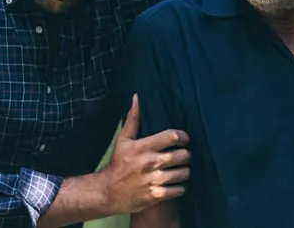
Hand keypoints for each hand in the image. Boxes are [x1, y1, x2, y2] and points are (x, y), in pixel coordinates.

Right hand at [100, 94, 190, 213]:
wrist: (107, 192)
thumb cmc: (118, 164)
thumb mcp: (123, 140)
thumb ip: (133, 119)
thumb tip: (137, 97)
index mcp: (143, 147)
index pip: (172, 137)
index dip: (183, 136)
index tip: (184, 139)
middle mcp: (150, 163)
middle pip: (182, 155)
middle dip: (186, 155)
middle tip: (183, 156)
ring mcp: (153, 180)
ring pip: (184, 173)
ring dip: (185, 171)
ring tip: (180, 170)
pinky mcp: (156, 196)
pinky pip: (179, 190)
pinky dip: (180, 187)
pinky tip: (175, 184)